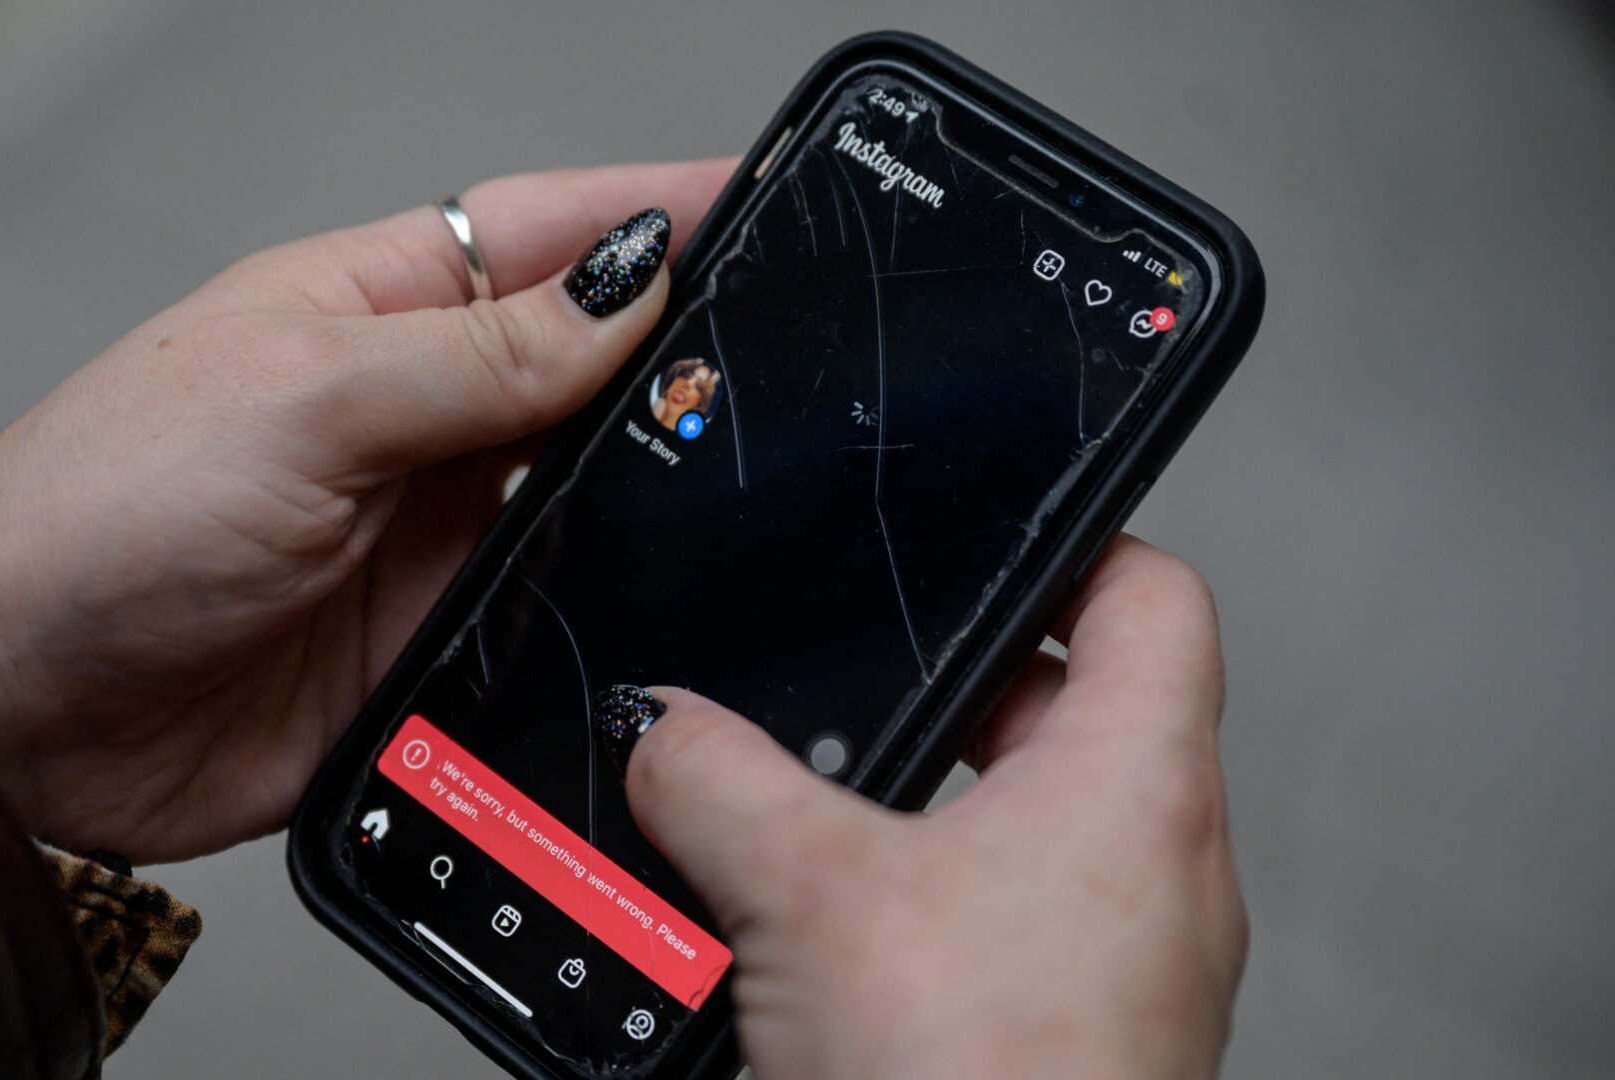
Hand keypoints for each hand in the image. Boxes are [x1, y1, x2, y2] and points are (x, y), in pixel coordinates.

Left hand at [0, 159, 732, 862]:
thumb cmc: (98, 511)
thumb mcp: (304, 401)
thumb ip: (477, 360)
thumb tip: (630, 293)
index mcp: (379, 310)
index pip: (553, 235)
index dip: (663, 214)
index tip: (781, 201)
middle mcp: (416, 416)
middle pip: (592, 369)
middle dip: (688, 362)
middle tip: (798, 369)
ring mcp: (428, 532)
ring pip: (588, 497)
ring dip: (655, 497)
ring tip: (749, 489)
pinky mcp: (429, 642)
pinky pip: (549, 616)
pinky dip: (605, 611)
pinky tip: (658, 611)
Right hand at [625, 538, 1246, 1078]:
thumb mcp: (807, 893)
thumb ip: (719, 778)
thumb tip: (664, 728)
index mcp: (1136, 785)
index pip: (1151, 593)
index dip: (1073, 537)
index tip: (994, 524)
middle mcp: (1154, 869)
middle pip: (1062, 713)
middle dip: (941, 694)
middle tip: (852, 686)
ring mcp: (1118, 962)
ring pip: (1014, 830)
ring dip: (913, 815)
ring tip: (810, 816)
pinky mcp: (1068, 1034)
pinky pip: (993, 928)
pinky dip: (913, 911)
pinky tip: (817, 942)